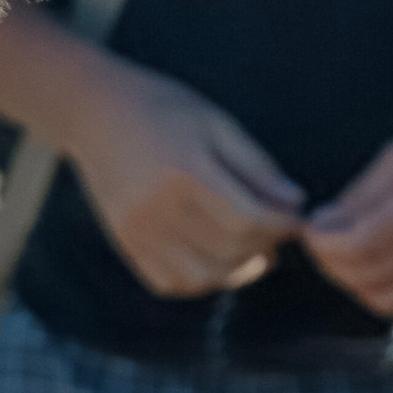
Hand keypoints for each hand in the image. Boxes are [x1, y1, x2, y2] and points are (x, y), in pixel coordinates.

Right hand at [65, 62, 304, 296]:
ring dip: (236, 270)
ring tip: (250, 248)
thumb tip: (295, 203)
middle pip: (229, 250)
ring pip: (202, 276)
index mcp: (184, 171)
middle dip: (265, 246)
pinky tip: (213, 257)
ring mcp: (136, 231)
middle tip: (276, 232)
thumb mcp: (217, 124)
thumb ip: (256, 165)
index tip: (296, 218)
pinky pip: (170, 282)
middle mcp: (156, 208)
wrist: (95, 113)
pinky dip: (200, 279)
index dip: (282, 225)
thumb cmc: (165, 110)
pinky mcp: (125, 243)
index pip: (248, 219)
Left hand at [302, 122, 392, 323]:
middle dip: (333, 263)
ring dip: (359, 284)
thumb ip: (361, 196)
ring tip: (349, 259)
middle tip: (324, 243)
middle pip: (370, 277)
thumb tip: (325, 225)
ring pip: (390, 301)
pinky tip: (386, 276)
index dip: (324, 243)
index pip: (357, 247)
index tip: (313, 228)